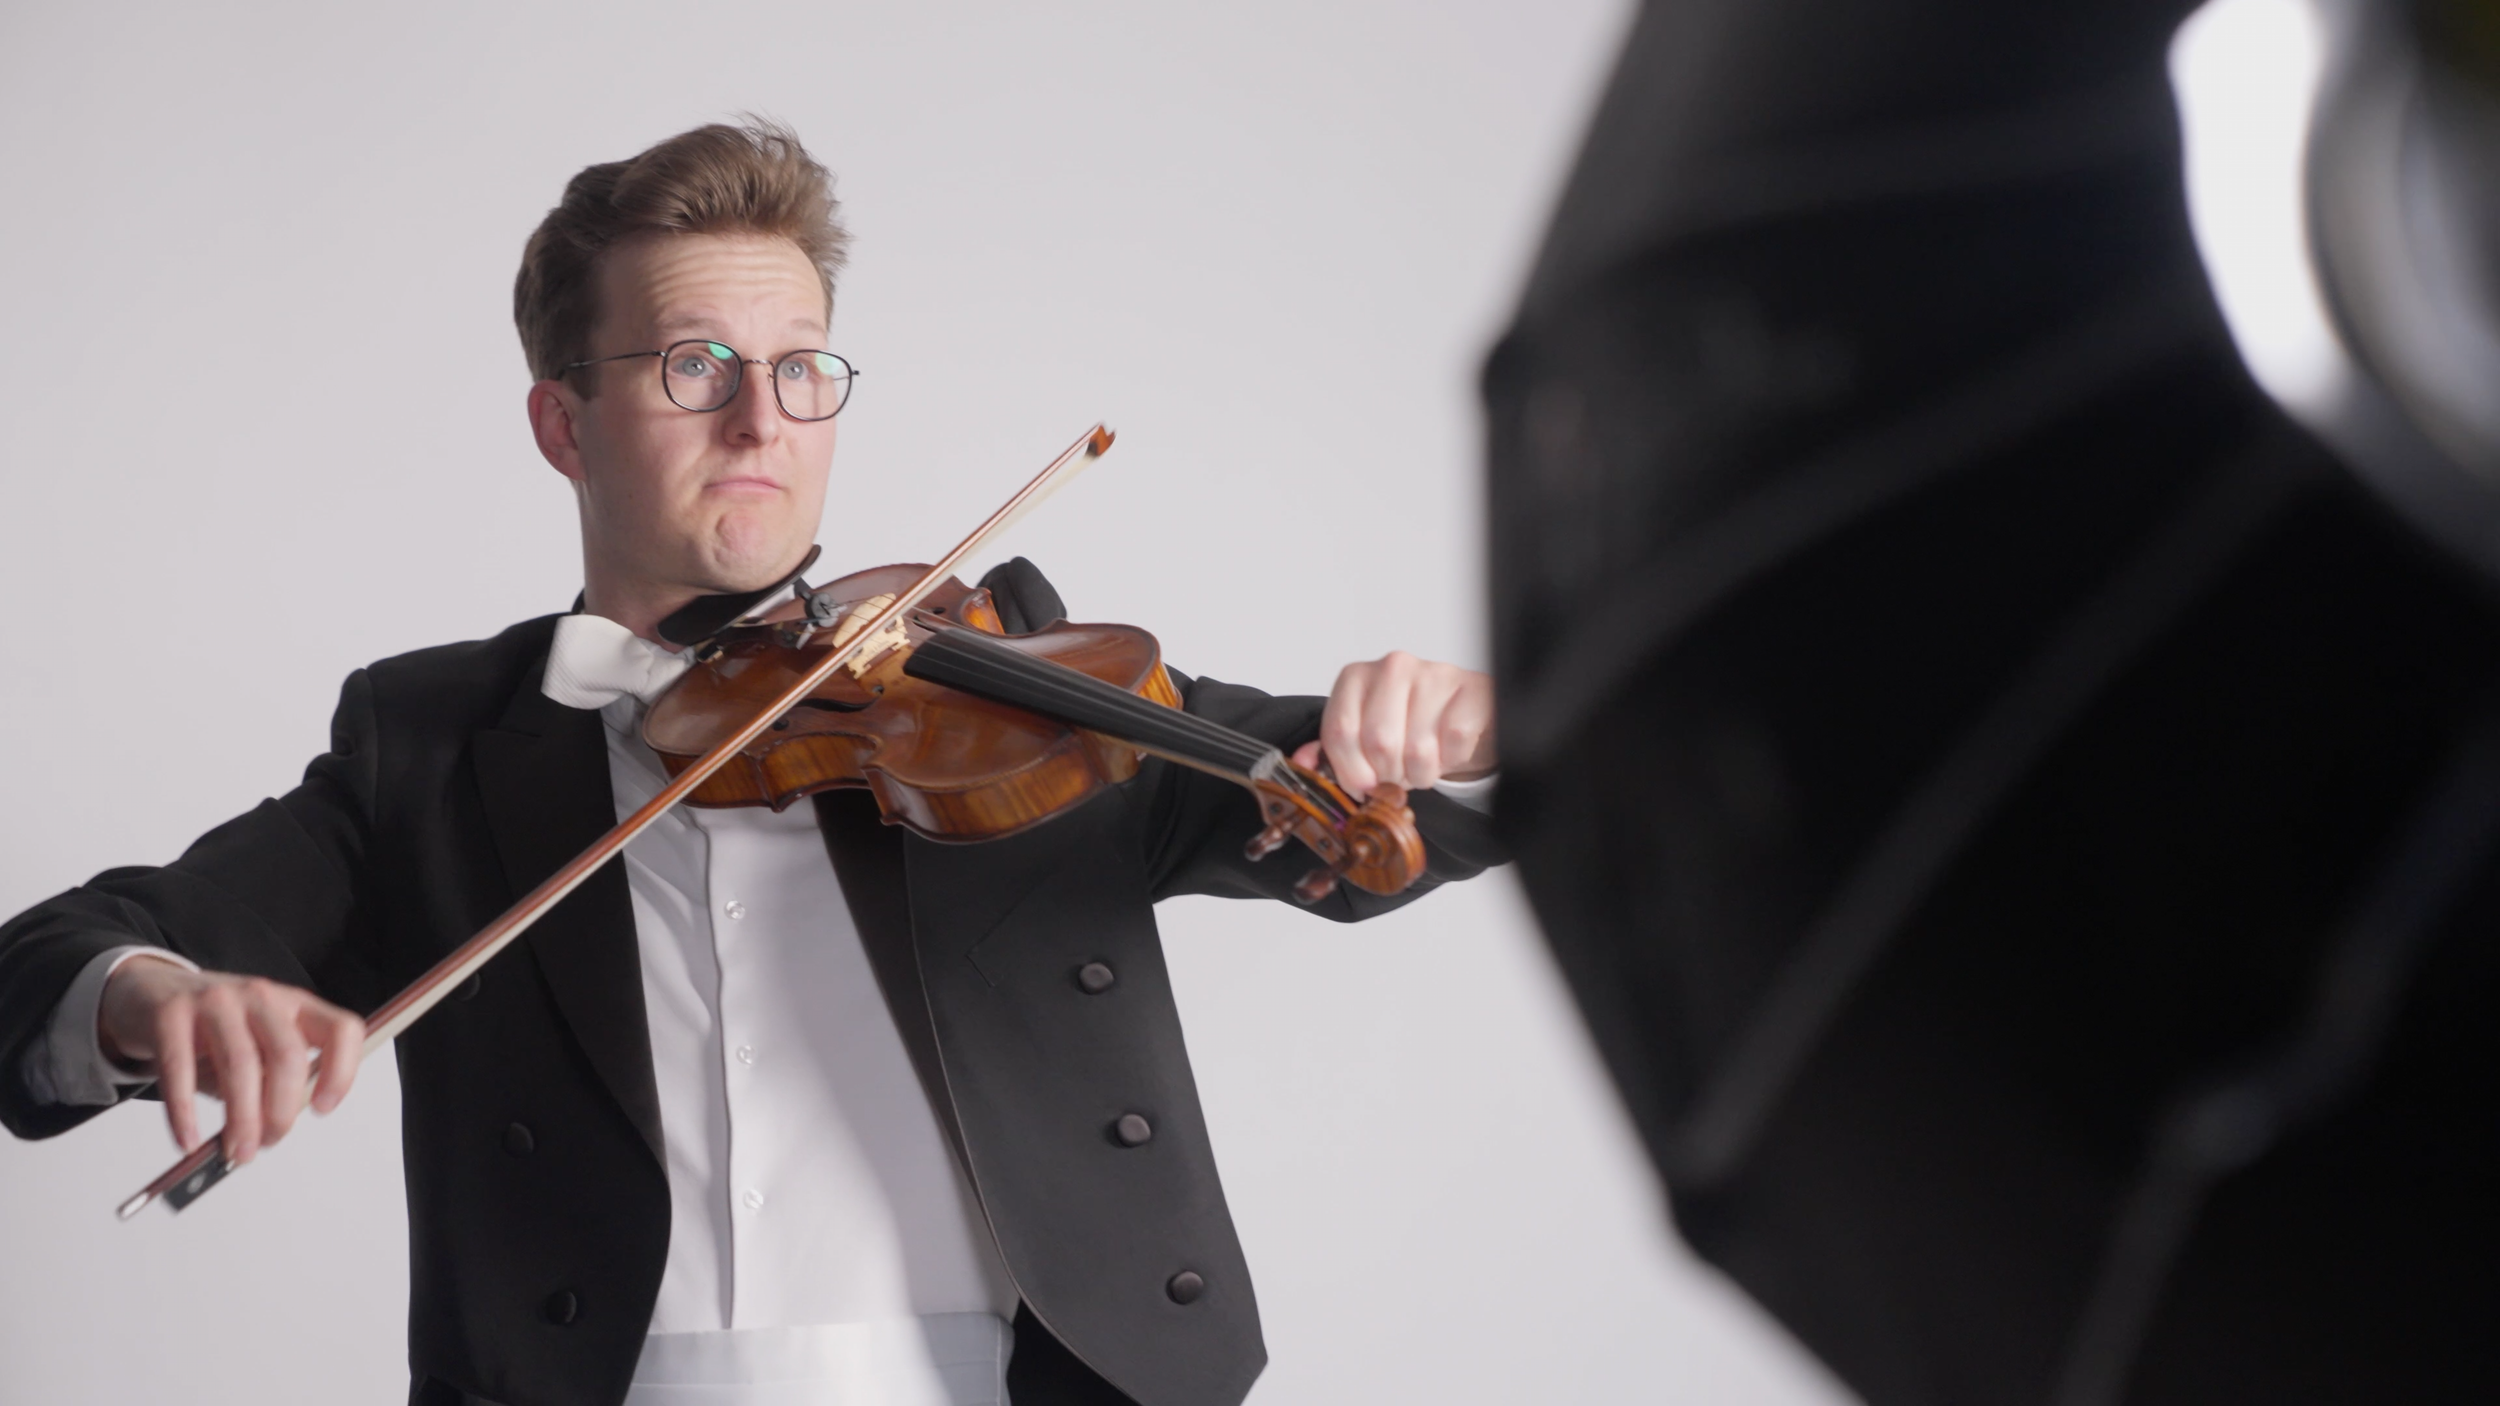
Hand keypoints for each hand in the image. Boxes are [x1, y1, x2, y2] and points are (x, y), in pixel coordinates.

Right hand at [97, 956, 366, 1163]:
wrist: (147, 993)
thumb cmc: (211, 1030)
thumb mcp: (254, 1046)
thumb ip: (270, 1081)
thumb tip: (269, 1133)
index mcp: (294, 1005)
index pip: (341, 1030)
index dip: (342, 1072)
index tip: (322, 1109)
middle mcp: (261, 997)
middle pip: (287, 1056)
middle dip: (281, 1110)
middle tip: (267, 1143)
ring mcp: (216, 1001)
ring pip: (241, 1065)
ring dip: (241, 1119)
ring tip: (237, 1151)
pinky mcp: (170, 1014)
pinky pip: (180, 1069)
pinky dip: (185, 1112)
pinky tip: (188, 1140)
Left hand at [1292, 651, 1495, 799]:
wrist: (1461, 713)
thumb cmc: (1409, 725)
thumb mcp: (1363, 736)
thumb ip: (1331, 749)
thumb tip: (1302, 762)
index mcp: (1357, 677)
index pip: (1340, 731)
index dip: (1350, 770)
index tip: (1363, 786)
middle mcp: (1392, 667)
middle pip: (1379, 743)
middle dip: (1389, 774)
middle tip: (1397, 775)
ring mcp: (1434, 674)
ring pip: (1418, 749)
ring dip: (1421, 773)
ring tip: (1423, 764)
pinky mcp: (1470, 690)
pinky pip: (1453, 742)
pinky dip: (1451, 759)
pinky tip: (1448, 750)